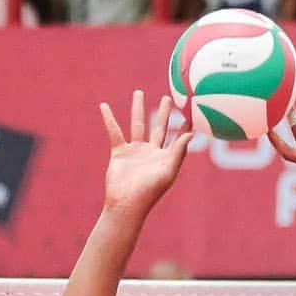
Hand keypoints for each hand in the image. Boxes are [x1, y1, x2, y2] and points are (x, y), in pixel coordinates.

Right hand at [101, 91, 193, 216]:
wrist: (126, 203)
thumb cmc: (150, 191)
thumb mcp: (168, 171)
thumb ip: (179, 152)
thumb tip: (190, 133)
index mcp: (165, 158)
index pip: (177, 137)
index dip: (184, 124)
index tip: (191, 109)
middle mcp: (150, 153)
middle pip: (158, 127)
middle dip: (164, 113)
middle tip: (169, 97)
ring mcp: (134, 152)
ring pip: (137, 125)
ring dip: (137, 108)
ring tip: (138, 92)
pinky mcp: (119, 153)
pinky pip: (114, 132)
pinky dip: (109, 119)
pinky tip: (104, 106)